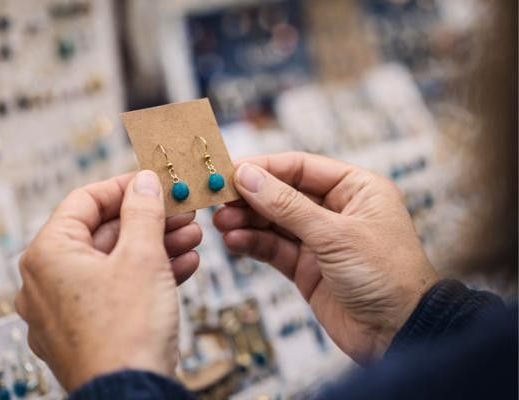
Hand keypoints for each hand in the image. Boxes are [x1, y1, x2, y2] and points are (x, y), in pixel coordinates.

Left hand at [15, 171, 201, 390]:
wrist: (132, 396)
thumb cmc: (127, 331)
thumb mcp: (142, 256)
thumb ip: (142, 212)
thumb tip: (144, 181)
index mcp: (48, 254)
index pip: (84, 201)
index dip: (124, 187)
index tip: (154, 182)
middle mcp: (48, 280)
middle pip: (103, 233)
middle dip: (150, 221)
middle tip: (183, 212)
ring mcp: (65, 309)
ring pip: (114, 263)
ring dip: (156, 247)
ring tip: (193, 237)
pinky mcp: (86, 330)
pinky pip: (116, 290)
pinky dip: (148, 276)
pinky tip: (186, 265)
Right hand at [214, 152, 438, 362]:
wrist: (400, 336)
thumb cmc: (386, 276)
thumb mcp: (335, 234)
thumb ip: (287, 205)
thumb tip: (248, 176)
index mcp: (356, 189)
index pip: (301, 167)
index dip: (264, 167)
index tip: (231, 171)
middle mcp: (337, 210)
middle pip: (283, 194)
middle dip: (251, 197)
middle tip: (219, 200)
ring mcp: (320, 240)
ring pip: (274, 222)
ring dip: (247, 221)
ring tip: (221, 223)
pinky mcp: (307, 268)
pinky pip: (274, 249)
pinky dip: (253, 244)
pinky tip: (234, 241)